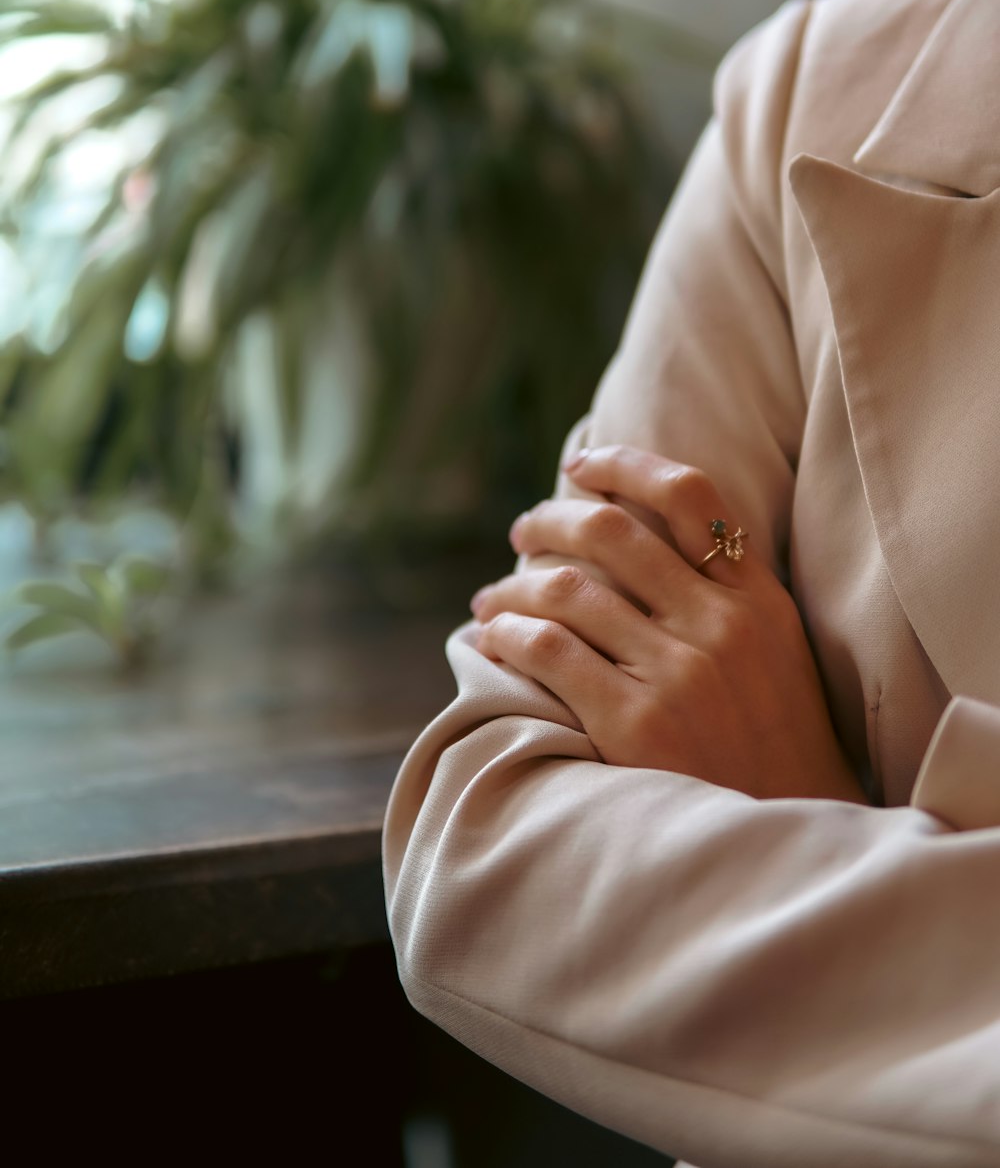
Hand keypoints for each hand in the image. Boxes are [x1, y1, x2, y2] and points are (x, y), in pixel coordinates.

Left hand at [471, 445, 866, 803]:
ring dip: (513, 586)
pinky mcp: (635, 724)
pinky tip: (491, 642)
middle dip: (549, 520)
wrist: (783, 846)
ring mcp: (678, 674)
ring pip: (567, 589)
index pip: (688, 493)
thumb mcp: (778, 657)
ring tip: (491, 600)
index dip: (624, 465)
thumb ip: (728, 597)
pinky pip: (548, 651)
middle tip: (523, 532)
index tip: (580, 466)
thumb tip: (645, 542)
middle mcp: (720, 626)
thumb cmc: (771, 750)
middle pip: (611, 531)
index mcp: (758, 600)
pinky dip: (507, 635)